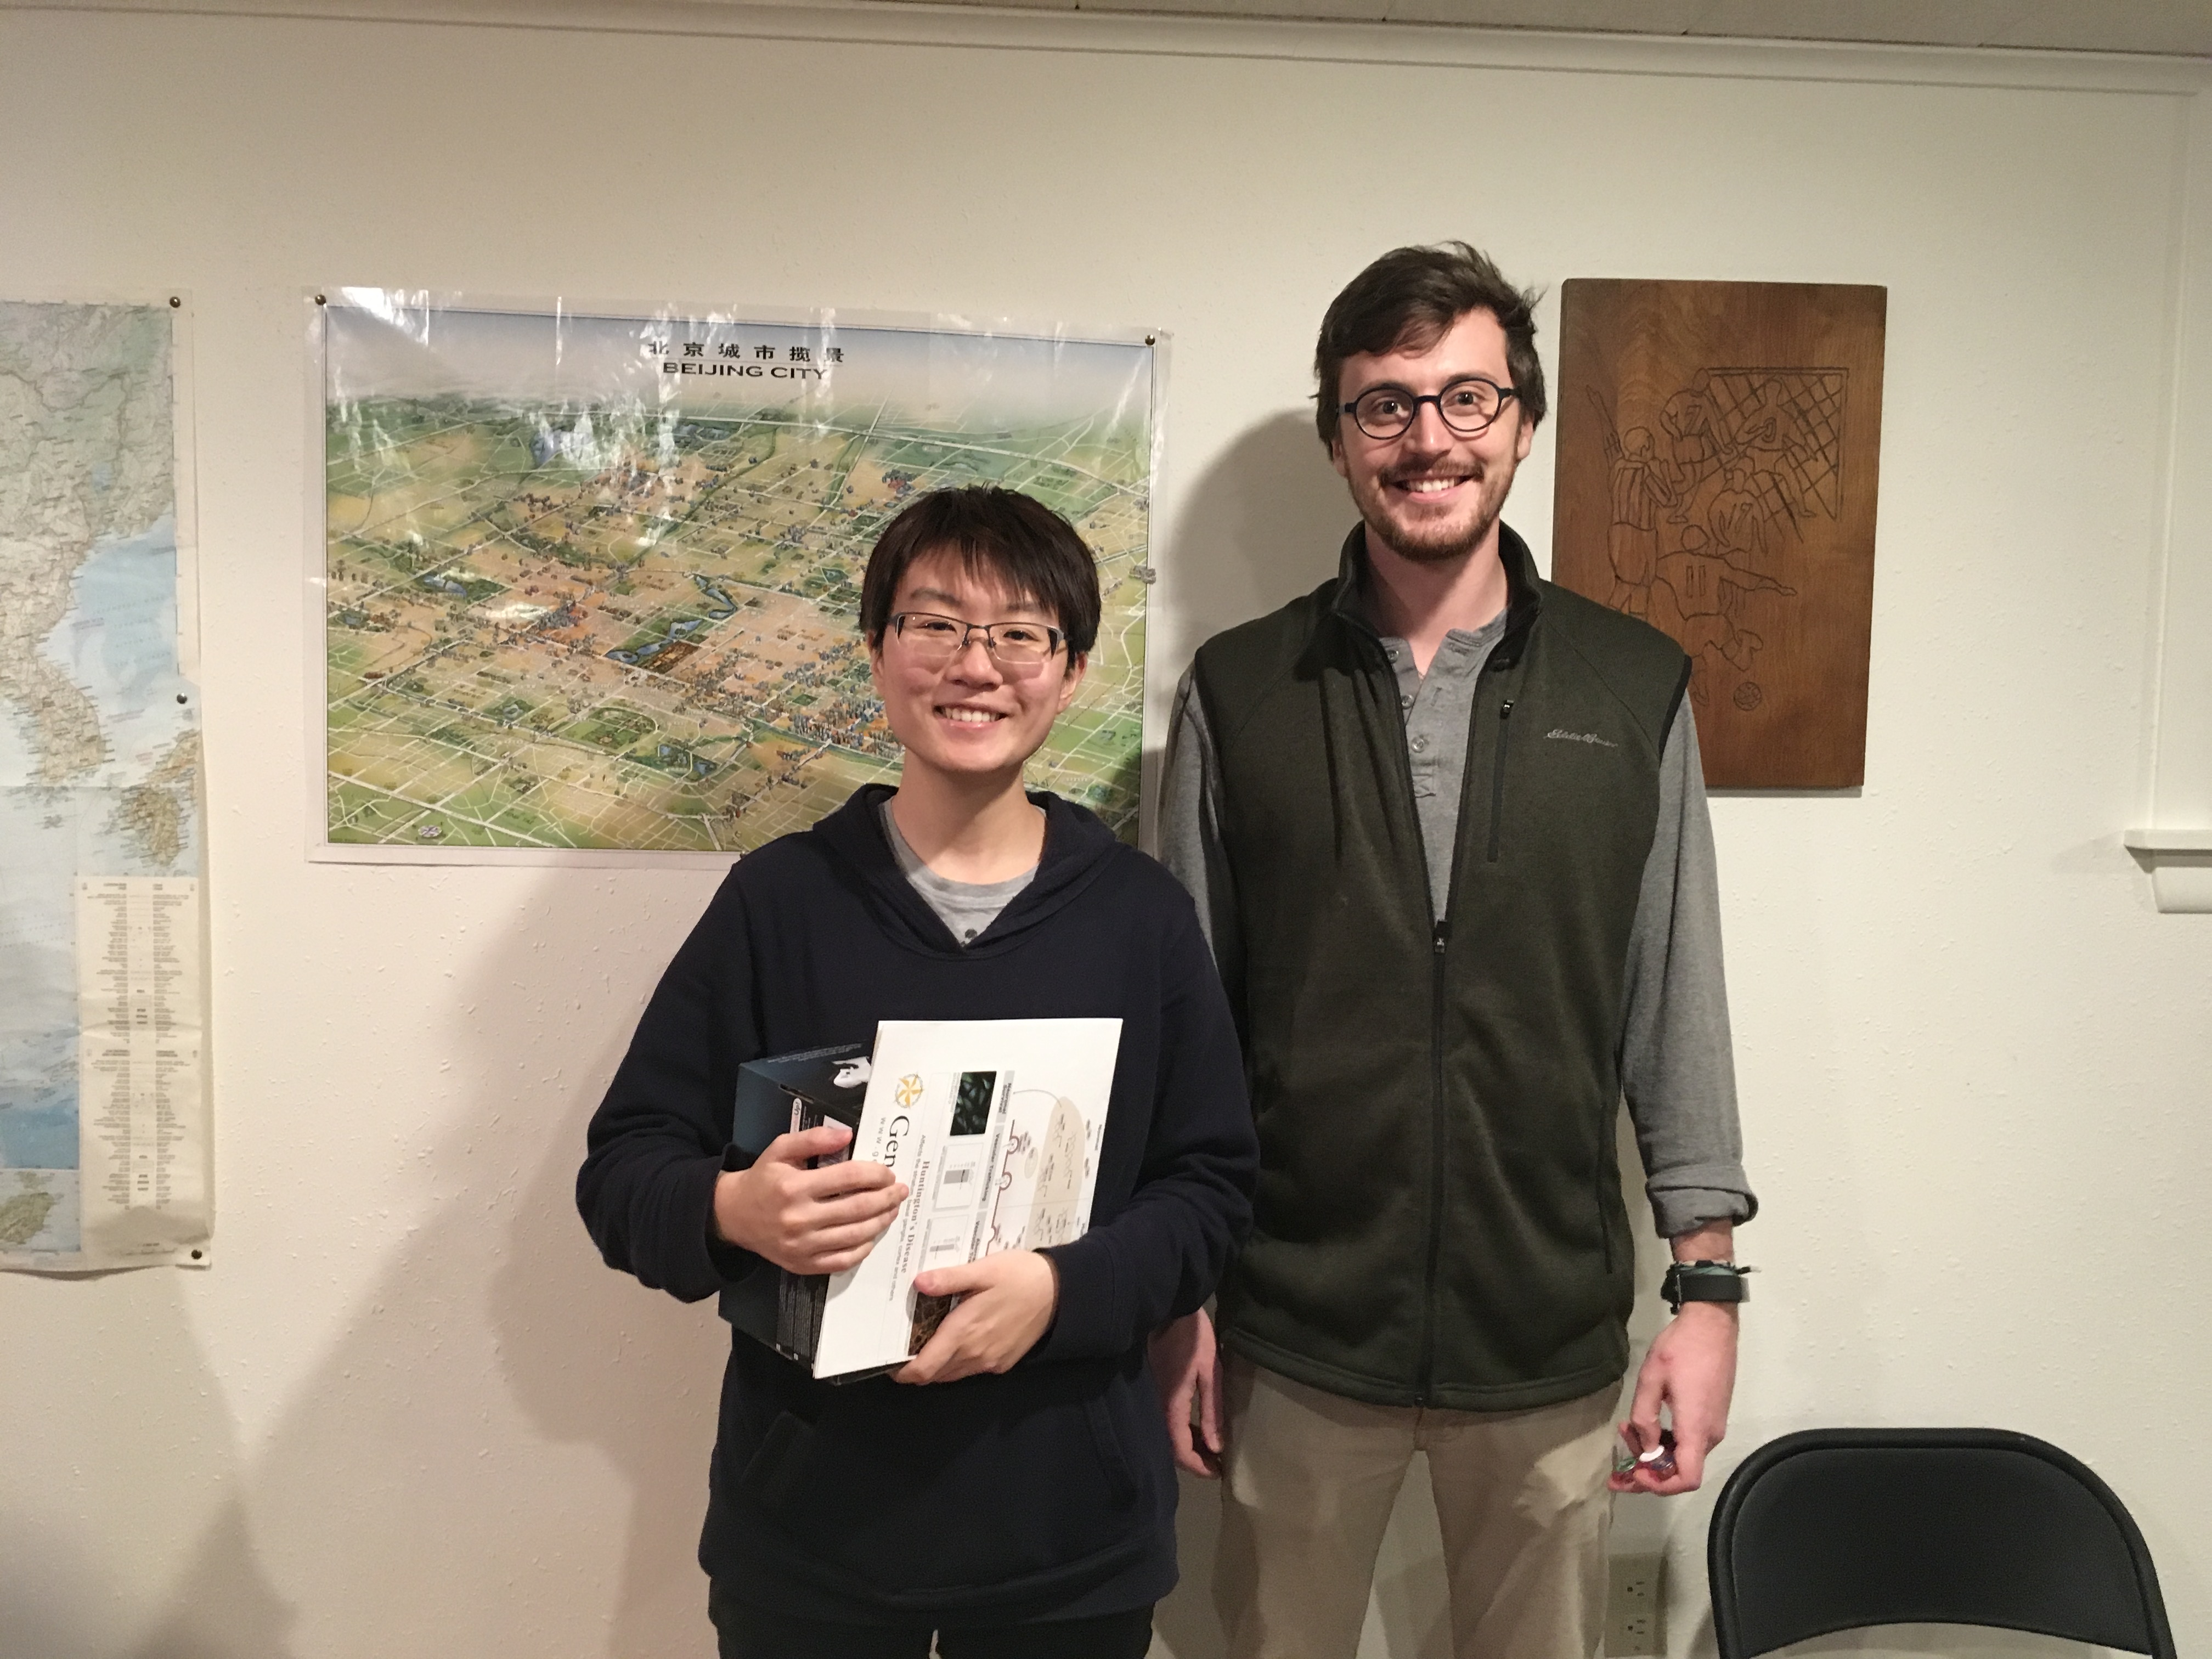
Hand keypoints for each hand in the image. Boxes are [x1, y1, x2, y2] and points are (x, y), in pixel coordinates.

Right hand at [712, 1124, 906, 1275]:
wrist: (735, 1216)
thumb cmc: (763, 1179)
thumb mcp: (781, 1149)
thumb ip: (813, 1139)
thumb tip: (847, 1135)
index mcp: (794, 1186)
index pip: (848, 1178)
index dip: (875, 1174)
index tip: (889, 1173)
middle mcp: (799, 1218)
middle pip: (857, 1208)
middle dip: (886, 1198)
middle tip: (901, 1191)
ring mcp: (802, 1245)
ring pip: (855, 1235)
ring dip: (881, 1221)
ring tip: (892, 1210)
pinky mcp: (803, 1264)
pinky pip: (842, 1260)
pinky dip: (863, 1248)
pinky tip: (871, 1235)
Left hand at [892, 1251, 1058, 1384]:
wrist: (1060, 1292)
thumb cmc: (1019, 1276)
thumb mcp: (983, 1270)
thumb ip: (949, 1278)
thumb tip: (918, 1282)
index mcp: (964, 1332)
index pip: (925, 1368)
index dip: (903, 1372)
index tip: (891, 1362)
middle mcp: (974, 1354)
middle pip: (935, 1374)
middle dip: (917, 1367)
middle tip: (906, 1345)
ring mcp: (990, 1362)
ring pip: (952, 1374)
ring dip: (937, 1365)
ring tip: (930, 1340)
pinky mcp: (1002, 1363)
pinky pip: (971, 1369)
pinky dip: (958, 1362)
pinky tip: (959, 1339)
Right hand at [1149, 1309, 1223, 1476]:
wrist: (1168, 1307)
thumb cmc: (1193, 1337)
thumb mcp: (1211, 1372)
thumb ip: (1212, 1410)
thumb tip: (1216, 1447)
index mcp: (1171, 1405)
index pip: (1180, 1450)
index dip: (1198, 1467)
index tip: (1218, 1472)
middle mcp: (1156, 1406)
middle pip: (1170, 1447)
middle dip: (1193, 1460)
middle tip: (1216, 1463)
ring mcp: (1151, 1397)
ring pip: (1166, 1434)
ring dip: (1187, 1445)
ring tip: (1211, 1448)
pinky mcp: (1153, 1389)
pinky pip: (1165, 1420)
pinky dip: (1181, 1430)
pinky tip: (1196, 1427)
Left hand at [1609, 1301, 1736, 1494]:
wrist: (1712, 1324)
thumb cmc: (1680, 1348)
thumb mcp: (1651, 1379)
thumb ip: (1645, 1417)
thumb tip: (1645, 1447)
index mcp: (1696, 1428)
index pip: (1686, 1478)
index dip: (1660, 1485)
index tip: (1635, 1472)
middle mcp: (1710, 1434)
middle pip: (1681, 1470)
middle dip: (1648, 1471)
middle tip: (1618, 1464)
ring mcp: (1714, 1425)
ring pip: (1684, 1456)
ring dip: (1654, 1453)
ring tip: (1626, 1431)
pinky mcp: (1712, 1416)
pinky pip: (1689, 1441)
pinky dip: (1666, 1441)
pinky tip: (1644, 1425)